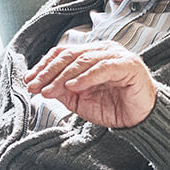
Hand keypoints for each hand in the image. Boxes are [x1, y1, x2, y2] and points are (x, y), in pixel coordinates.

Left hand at [24, 41, 157, 127]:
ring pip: (83, 60)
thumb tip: (41, 84)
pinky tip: (74, 86)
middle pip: (70, 55)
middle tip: (35, 85)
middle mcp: (103, 50)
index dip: (44, 65)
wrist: (139, 119)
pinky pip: (103, 67)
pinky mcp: (128, 65)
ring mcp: (117, 55)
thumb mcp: (80, 100)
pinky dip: (86, 76)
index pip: (63, 53)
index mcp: (91, 54)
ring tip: (49, 90)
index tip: (30, 79)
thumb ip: (62, 89)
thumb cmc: (113, 106)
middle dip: (49, 71)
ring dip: (62, 76)